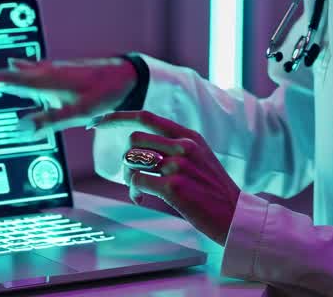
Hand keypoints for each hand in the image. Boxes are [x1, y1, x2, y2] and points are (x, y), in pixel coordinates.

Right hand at [0, 56, 136, 135]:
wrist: (126, 76)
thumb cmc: (105, 94)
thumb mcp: (78, 113)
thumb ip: (49, 121)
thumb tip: (20, 128)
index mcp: (43, 81)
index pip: (4, 79)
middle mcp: (44, 72)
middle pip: (5, 73)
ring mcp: (51, 70)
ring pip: (18, 70)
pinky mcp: (59, 71)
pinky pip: (30, 70)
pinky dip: (17, 72)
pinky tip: (18, 68)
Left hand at [90, 110, 240, 245]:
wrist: (235, 216)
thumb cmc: (214, 191)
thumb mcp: (200, 157)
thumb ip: (176, 147)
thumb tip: (142, 146)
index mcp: (189, 136)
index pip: (146, 116)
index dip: (118, 118)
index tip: (97, 123)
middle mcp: (183, 146)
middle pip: (134, 139)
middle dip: (126, 158)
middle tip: (132, 175)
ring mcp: (178, 165)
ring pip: (131, 159)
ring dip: (127, 176)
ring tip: (138, 189)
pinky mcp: (173, 187)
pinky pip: (136, 181)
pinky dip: (133, 191)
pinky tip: (141, 199)